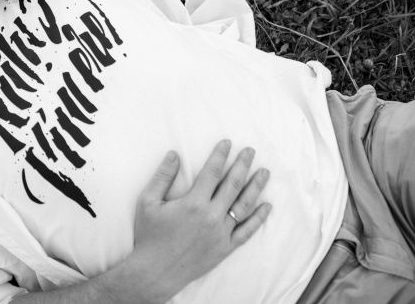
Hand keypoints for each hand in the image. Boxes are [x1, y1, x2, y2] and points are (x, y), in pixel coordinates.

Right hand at [131, 140, 271, 300]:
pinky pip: (247, 231)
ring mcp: (221, 233)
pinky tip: (266, 206)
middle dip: (242, 165)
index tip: (227, 142)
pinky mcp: (225, 248)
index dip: (220, 155)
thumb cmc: (149, 235)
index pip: (211, 172)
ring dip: (255, 187)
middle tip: (250, 151)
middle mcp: (211, 216)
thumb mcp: (147, 202)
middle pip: (232, 184)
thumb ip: (162, 176)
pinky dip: (258, 218)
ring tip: (264, 172)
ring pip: (244, 205)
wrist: (156, 271)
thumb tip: (174, 154)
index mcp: (193, 202)